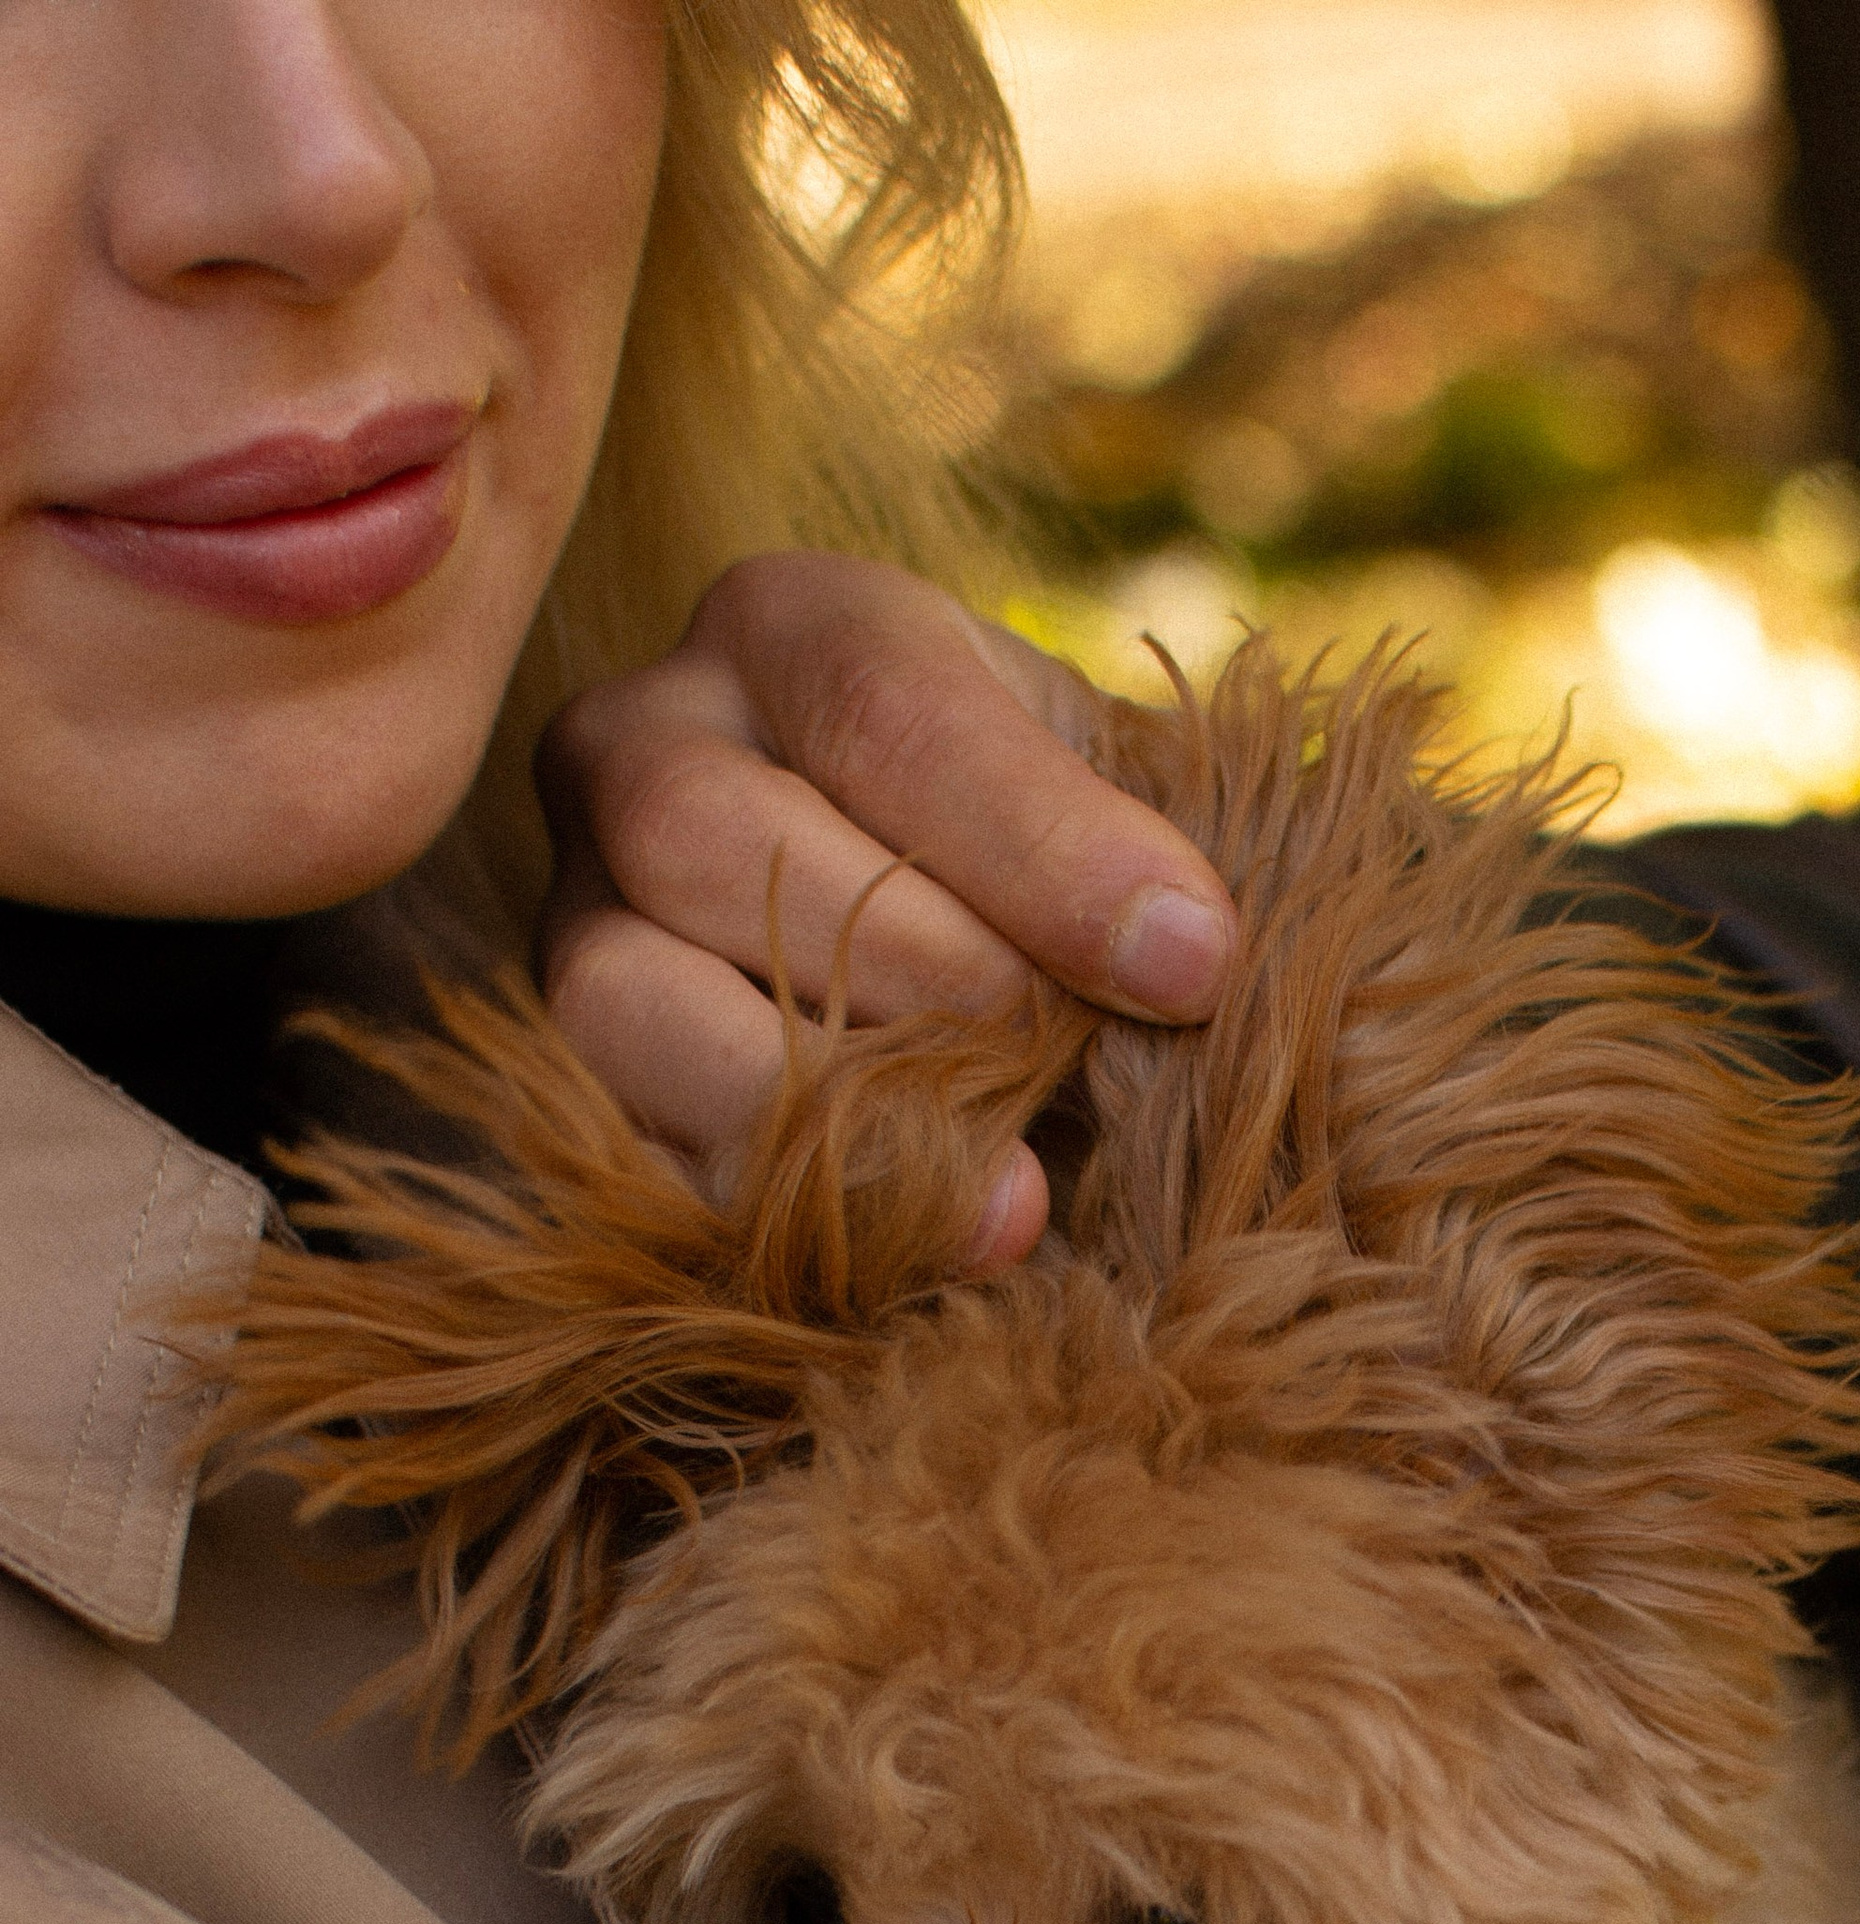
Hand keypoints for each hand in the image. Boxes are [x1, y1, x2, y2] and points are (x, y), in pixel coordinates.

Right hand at [533, 556, 1237, 1238]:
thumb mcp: (1114, 805)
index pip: (887, 711)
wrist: (964, 964)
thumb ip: (1144, 858)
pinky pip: (611, 1149)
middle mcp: (639, 739)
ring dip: (818, 1115)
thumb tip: (1185, 963)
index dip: (1042, 851)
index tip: (1194, 968)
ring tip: (1005, 1205)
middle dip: (912, 974)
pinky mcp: (564, 1073)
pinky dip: (752, 1215)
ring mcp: (572, 910)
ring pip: (618, 998)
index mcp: (797, 630)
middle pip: (706, 835)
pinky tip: (900, 1256)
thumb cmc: (1052, 866)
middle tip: (1064, 1065)